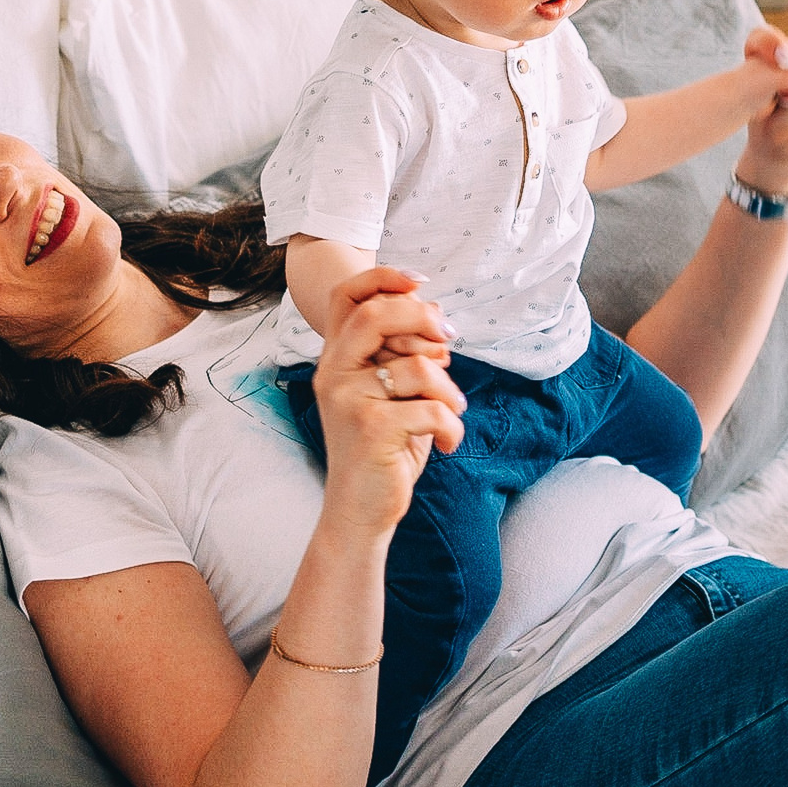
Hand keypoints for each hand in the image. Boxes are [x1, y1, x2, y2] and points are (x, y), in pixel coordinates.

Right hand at [310, 267, 466, 538]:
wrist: (360, 509)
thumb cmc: (383, 447)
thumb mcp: (392, 394)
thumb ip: (405, 354)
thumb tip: (437, 312)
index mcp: (337, 358)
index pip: (348, 297)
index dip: (384, 278)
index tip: (420, 283)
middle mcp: (334, 373)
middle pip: (376, 314)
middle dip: (423, 319)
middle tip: (450, 339)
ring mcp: (348, 399)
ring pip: (418, 366)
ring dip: (450, 390)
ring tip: (453, 411)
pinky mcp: (371, 429)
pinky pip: (430, 408)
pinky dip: (452, 426)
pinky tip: (449, 443)